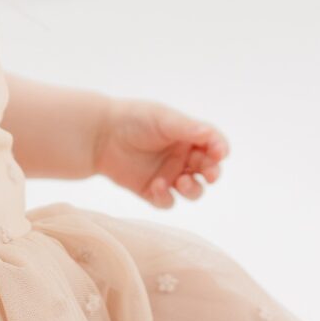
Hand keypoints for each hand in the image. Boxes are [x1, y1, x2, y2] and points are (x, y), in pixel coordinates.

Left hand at [93, 98, 229, 209]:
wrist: (99, 134)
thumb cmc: (133, 119)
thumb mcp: (163, 118)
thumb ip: (187, 128)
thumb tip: (211, 135)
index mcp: (189, 136)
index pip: (213, 145)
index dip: (219, 149)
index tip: (219, 153)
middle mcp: (183, 157)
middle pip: (207, 170)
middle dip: (211, 173)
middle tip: (209, 174)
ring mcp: (169, 175)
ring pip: (192, 190)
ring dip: (193, 189)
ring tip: (182, 181)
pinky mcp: (152, 191)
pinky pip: (167, 201)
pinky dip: (166, 197)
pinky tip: (156, 185)